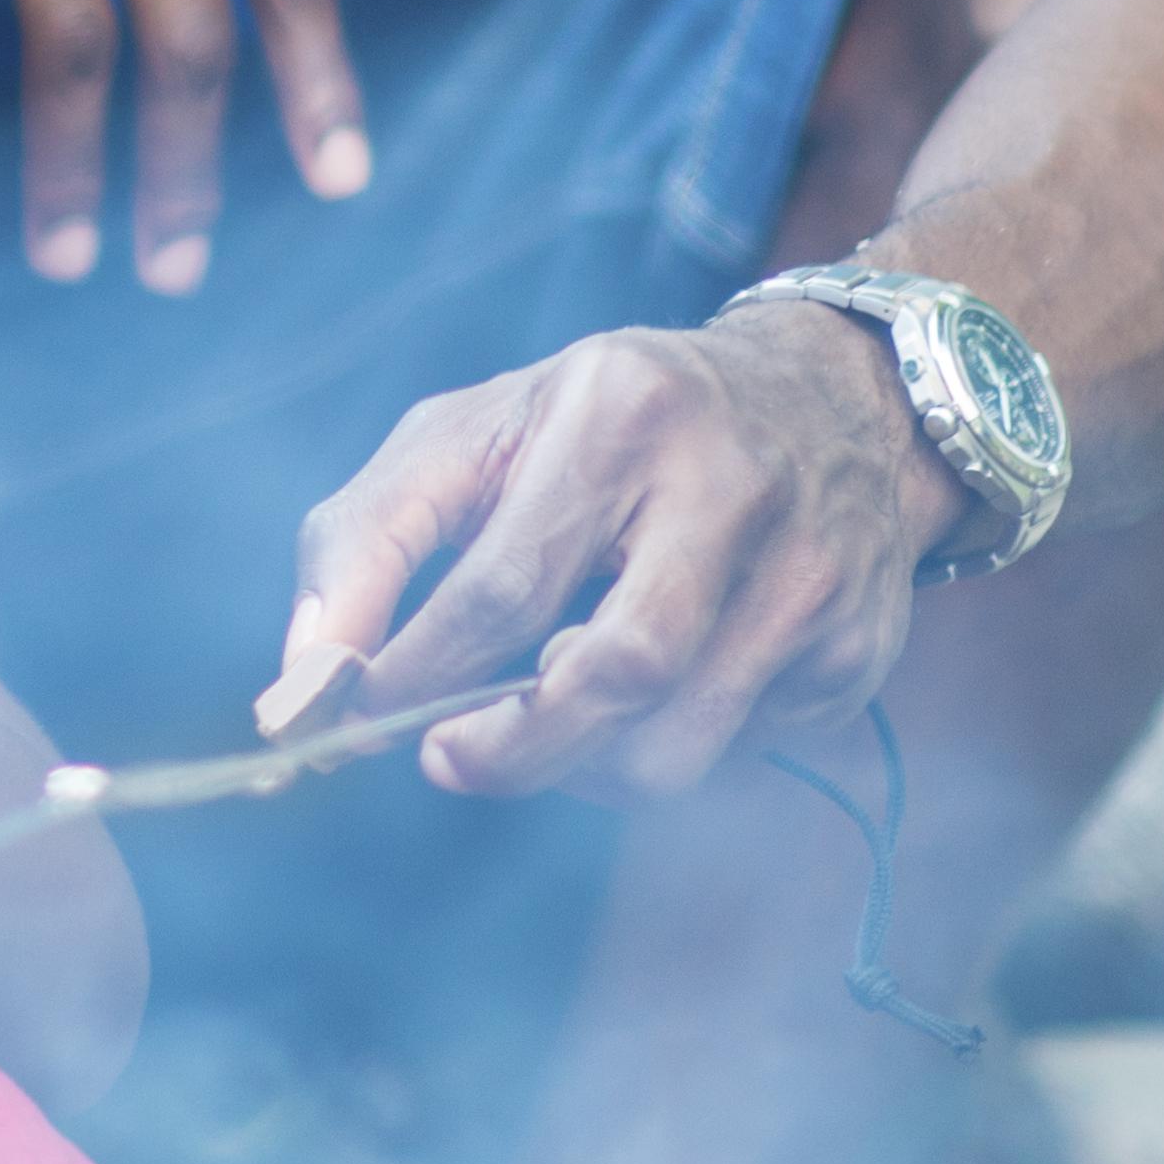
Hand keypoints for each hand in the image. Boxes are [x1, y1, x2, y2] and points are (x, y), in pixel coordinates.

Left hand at [268, 301, 957, 799]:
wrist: (830, 395)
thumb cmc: (608, 428)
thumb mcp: (477, 435)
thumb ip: (366, 540)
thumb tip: (302, 688)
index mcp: (620, 410)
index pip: (505, 582)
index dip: (421, 675)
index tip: (366, 717)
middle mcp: (732, 485)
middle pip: (616, 673)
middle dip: (512, 751)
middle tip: (450, 761)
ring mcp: (813, 571)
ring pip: (681, 744)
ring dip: (589, 768)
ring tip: (554, 712)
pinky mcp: (861, 645)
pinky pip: (742, 754)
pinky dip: (674, 746)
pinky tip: (661, 688)